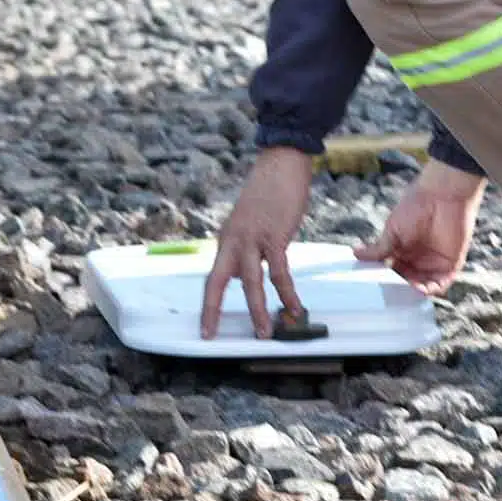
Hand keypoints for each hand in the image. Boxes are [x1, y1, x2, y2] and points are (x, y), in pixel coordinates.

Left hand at [201, 148, 312, 339]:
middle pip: (218, 282)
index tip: (206, 327)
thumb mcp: (250, 221)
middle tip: (212, 335)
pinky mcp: (275, 237)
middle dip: (213, 311)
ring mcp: (253, 239)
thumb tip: (256, 267)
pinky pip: (280, 272)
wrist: (281, 164)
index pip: (212, 277)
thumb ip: (250, 245)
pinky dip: (288, 292)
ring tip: (265, 332)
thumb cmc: (269, 191)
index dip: (208, 304)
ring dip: (258, 309)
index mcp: (227, 239)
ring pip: (251, 281)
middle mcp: (234, 240)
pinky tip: (295, 307)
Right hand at [354, 159, 485, 294]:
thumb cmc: (416, 206)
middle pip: (406, 282)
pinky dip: (430, 289)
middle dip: (398, 289)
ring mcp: (434, 263)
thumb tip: (355, 254)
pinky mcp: (450, 265)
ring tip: (401, 292)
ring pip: (422, 286)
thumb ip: (379, 249)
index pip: (392, 272)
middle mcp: (418, 259)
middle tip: (388, 293)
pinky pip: (440, 284)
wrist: (442, 194)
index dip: (384, 280)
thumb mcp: (392, 230)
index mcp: (403, 250)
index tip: (374, 286)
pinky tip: (418, 289)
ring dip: (413, 292)